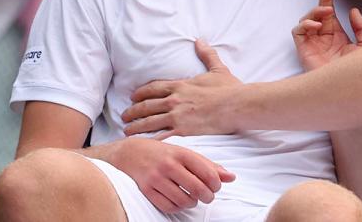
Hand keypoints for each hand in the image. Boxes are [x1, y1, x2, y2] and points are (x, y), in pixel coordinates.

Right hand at [109, 137, 234, 212]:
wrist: (130, 153)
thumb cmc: (163, 153)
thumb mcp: (185, 153)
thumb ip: (208, 165)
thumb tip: (231, 177)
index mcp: (182, 153)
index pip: (207, 173)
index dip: (216, 184)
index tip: (215, 186)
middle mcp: (169, 165)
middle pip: (197, 189)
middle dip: (207, 196)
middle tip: (207, 196)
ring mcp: (156, 178)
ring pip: (183, 200)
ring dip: (192, 203)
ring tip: (193, 198)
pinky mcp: (146, 190)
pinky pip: (168, 206)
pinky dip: (177, 208)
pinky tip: (179, 201)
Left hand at [122, 40, 241, 136]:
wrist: (237, 105)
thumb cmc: (229, 88)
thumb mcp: (217, 69)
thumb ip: (207, 55)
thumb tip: (200, 40)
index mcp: (181, 85)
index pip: (154, 88)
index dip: (141, 93)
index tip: (133, 97)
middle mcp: (174, 100)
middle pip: (147, 105)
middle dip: (133, 111)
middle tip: (124, 116)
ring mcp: (177, 116)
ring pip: (149, 122)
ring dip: (136, 126)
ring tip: (127, 131)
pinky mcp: (183, 130)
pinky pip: (161, 137)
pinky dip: (149, 140)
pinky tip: (142, 145)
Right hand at [292, 0, 361, 70]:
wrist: (350, 90)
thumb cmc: (358, 73)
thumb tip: (353, 11)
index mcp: (337, 36)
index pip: (330, 13)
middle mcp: (323, 38)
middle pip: (317, 13)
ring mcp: (313, 44)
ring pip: (306, 20)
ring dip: (314, 12)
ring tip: (326, 13)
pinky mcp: (304, 50)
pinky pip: (298, 32)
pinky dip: (304, 25)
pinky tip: (316, 26)